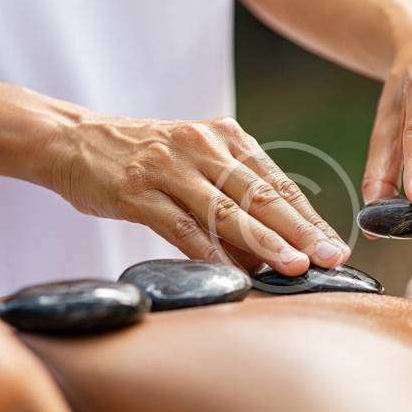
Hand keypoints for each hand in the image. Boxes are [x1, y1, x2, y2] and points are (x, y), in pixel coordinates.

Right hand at [51, 113, 348, 274]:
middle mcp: (203, 146)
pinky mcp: (138, 190)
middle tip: (331, 258)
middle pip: (261, 195)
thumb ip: (231, 201)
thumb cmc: (146, 155)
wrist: (76, 139)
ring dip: (263, 242)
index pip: (278, 183)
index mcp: (225, 137)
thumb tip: (266, 254)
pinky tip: (232, 274)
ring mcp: (170, 167)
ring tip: (294, 266)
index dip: (309, 217)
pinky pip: (180, 227)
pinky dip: (208, 252)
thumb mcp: (196, 163)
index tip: (335, 244)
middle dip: (301, 230)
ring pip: (226, 210)